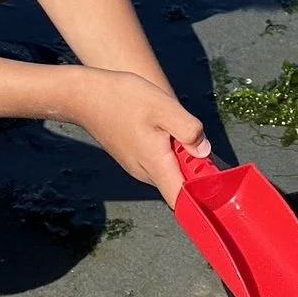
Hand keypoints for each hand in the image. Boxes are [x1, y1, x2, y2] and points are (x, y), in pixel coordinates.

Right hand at [60, 70, 202, 205]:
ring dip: (178, 154)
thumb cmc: (122, 99)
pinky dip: (166, 149)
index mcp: (155, 165)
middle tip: (192, 139)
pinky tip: (158, 125)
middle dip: (193, 167)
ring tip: (171, 126)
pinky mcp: (131, 156)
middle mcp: (145, 172)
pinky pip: (157, 161)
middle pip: (178, 183)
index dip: (201, 198)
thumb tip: (204, 151)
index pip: (181, 201)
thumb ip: (189, 131)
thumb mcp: (164, 107)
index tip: (213, 182)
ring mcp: (136, 166)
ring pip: (168, 169)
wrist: (84, 96)